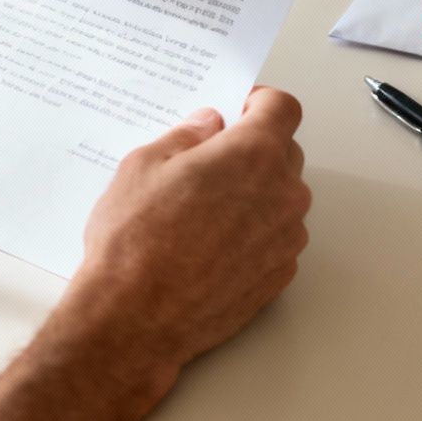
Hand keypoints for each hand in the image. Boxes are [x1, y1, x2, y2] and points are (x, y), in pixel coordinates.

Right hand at [72, 86, 310, 371]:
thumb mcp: (143, 166)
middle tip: (208, 160)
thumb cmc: (136, 243)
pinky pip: (275, 237)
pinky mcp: (279, 276)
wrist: (136, 319)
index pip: (282, 107)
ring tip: (203, 210)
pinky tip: (210, 244)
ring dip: (254, 193)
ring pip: (281, 198)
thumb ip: (185, 137)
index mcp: (252, 155)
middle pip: (285, 152)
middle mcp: (282, 194)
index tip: (238, 108)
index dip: (259, 102)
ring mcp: (285, 238)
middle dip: (253, 148)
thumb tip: (207, 126)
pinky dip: (253, 232)